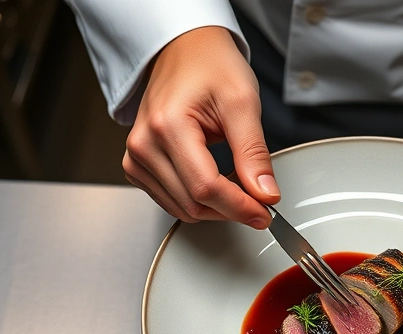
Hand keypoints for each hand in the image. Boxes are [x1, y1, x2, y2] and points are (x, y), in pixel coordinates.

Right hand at [123, 26, 278, 227]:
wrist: (185, 51)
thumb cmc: (211, 66)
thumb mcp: (242, 102)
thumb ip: (253, 153)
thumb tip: (265, 195)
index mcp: (167, 126)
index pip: (205, 187)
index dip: (239, 207)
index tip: (265, 213)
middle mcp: (144, 145)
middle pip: (193, 203)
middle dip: (231, 209)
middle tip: (261, 199)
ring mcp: (136, 157)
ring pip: (182, 209)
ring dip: (216, 208)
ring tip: (240, 184)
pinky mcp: (137, 165)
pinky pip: (171, 201)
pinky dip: (198, 201)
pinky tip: (217, 183)